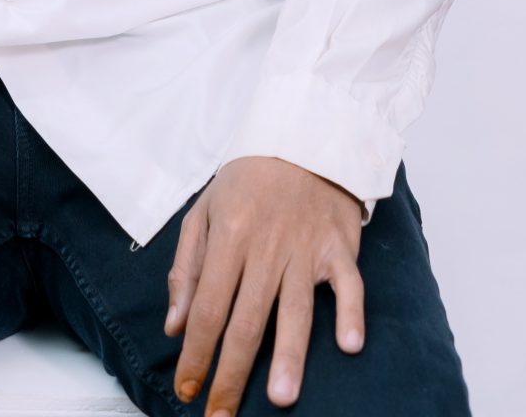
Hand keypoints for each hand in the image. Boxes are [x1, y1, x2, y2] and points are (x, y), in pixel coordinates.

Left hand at [165, 157, 364, 413]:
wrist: (303, 135)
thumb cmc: (247, 180)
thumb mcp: (203, 211)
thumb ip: (185, 269)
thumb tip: (175, 327)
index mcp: (228, 235)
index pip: (207, 307)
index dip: (195, 353)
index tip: (187, 390)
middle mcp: (266, 246)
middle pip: (247, 320)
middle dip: (232, 373)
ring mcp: (306, 247)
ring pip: (296, 308)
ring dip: (289, 354)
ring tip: (280, 397)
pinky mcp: (339, 246)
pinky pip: (349, 284)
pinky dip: (350, 312)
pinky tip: (349, 344)